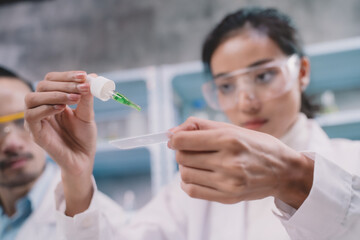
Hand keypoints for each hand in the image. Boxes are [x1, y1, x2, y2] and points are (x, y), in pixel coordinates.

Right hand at [24, 71, 95, 215]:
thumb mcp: (87, 114)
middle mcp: (42, 108)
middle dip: (64, 84)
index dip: (67, 76)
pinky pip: (31, 116)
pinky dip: (45, 108)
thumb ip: (87, 97)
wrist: (84, 159)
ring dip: (54, 94)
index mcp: (54, 100)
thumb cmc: (84, 137)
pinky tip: (62, 109)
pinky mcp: (35, 133)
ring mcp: (37, 120)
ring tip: (74, 98)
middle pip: (42, 86)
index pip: (52, 80)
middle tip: (82, 87)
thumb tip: (91, 77)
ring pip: (32, 98)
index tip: (84, 76)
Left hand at [169, 117, 313, 208]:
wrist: (284, 171)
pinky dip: (188, 182)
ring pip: (184, 174)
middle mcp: (228, 162)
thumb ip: (200, 126)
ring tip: (198, 162)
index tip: (177, 138)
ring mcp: (228, 182)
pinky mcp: (228, 197)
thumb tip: (171, 132)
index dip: (174, 138)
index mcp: (229, 140)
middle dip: (182, 151)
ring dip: (185, 166)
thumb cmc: (257, 145)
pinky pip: (192, 191)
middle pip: (182, 157)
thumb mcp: (232, 128)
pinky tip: (199, 174)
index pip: (183, 141)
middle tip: (193, 149)